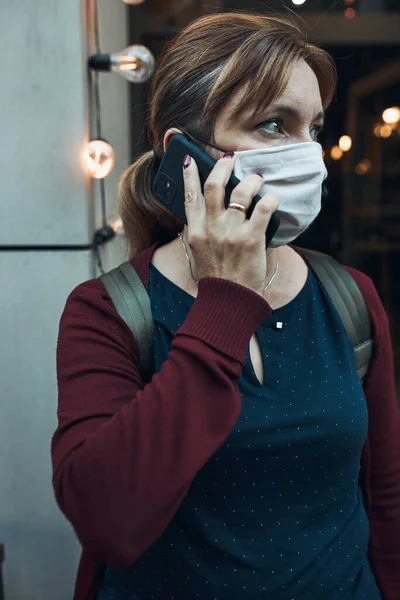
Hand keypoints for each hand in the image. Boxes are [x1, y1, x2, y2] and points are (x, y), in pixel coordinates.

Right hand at [182, 153, 279, 294]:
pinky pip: (264, 207)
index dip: (189, 175)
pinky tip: (272, 199)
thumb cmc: (217, 278)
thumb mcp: (200, 253)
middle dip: (224, 166)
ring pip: (242, 191)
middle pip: (215, 185)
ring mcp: (232, 232)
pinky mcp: (252, 238)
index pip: (189, 196)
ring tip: (258, 179)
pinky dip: (270, 198)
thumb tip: (210, 212)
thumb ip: (202, 232)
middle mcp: (212, 228)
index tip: (189, 160)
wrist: (228, 301)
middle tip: (231, 159)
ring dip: (252, 180)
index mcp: (196, 232)